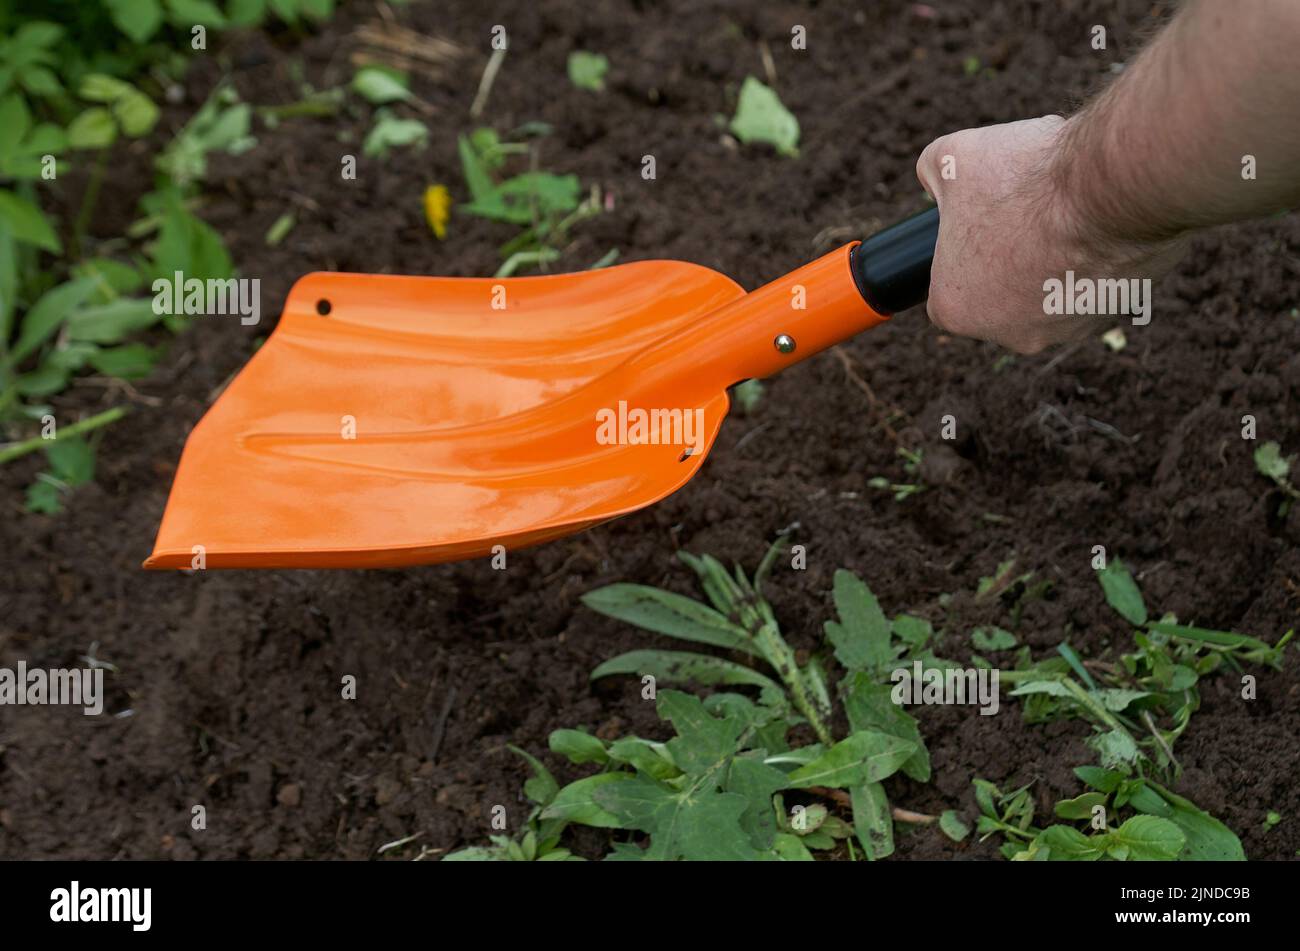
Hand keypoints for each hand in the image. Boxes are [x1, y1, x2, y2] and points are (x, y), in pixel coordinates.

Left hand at [916, 115, 1184, 353]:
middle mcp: (1009, 335)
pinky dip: (1094, 257)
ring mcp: (1065, 330)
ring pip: (1049, 290)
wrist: (1111, 188)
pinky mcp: (1111, 314)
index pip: (948, 288)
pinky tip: (1096, 222)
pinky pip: (1093, 285)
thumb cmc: (1024, 180)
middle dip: (1008, 255)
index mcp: (956, 310)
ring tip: (1062, 212)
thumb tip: (933, 181)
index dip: (962, 251)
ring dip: (1053, 258)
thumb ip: (930, 171)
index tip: (979, 222)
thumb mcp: (953, 157)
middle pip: (999, 292)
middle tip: (1023, 211)